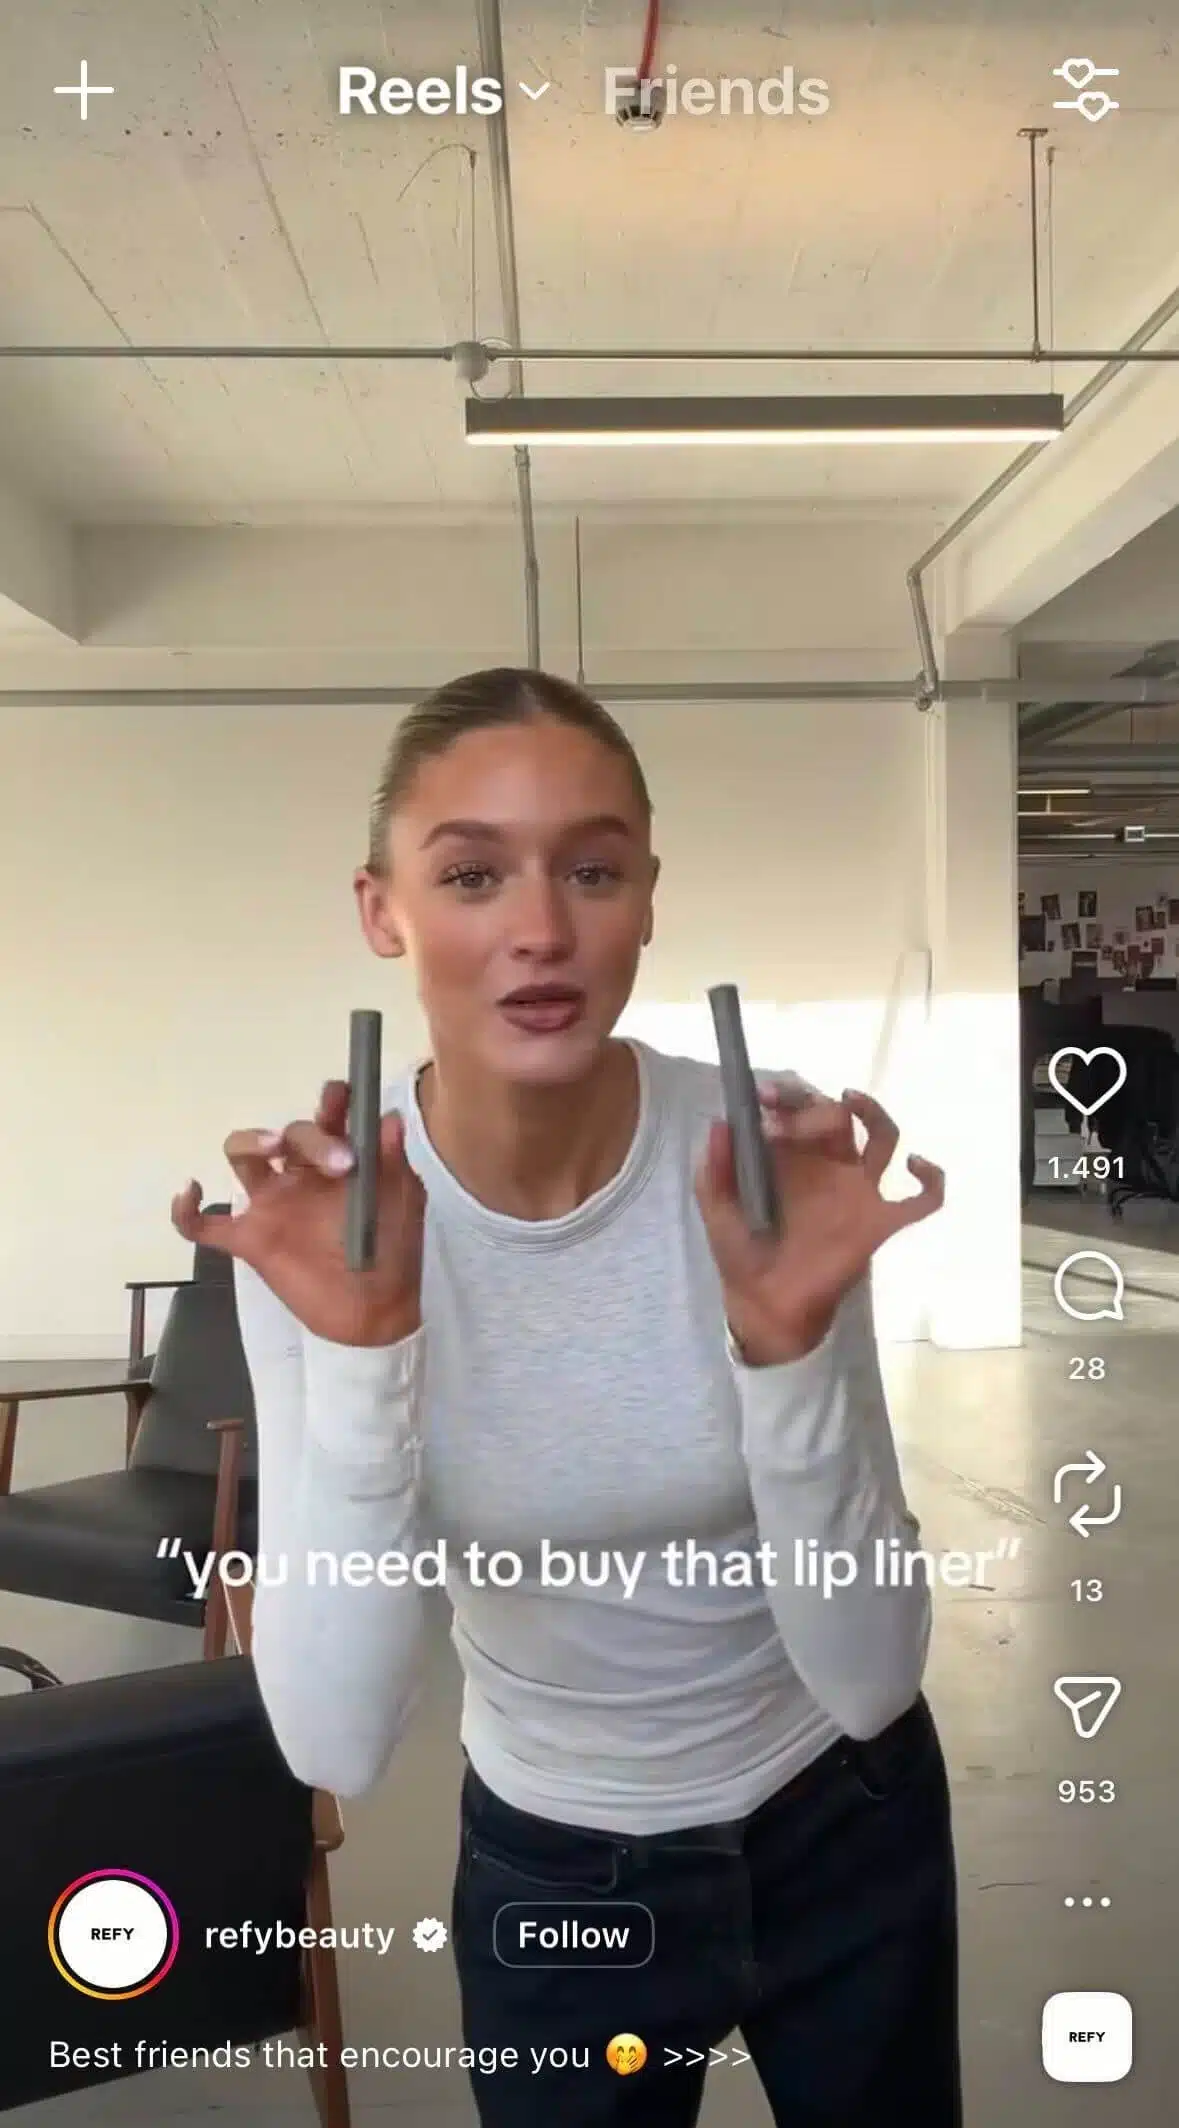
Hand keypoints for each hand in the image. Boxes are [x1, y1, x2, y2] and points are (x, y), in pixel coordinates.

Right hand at [172, 1080, 425, 1346]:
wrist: (375, 1313)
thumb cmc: (394, 1251)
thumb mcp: (402, 1199)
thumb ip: (391, 1160)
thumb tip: (387, 1118)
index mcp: (338, 1159)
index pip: (326, 1119)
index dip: (330, 1102)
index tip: (340, 1098)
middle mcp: (300, 1174)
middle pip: (288, 1133)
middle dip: (312, 1137)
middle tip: (342, 1163)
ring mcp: (272, 1205)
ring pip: (241, 1155)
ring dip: (251, 1142)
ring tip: (272, 1147)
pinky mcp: (250, 1240)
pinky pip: (202, 1225)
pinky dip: (185, 1210)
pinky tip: (192, 1192)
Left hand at [694, 1084, 943, 1363]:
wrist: (766, 1306)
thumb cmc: (742, 1254)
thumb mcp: (717, 1210)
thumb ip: (714, 1170)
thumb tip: (720, 1123)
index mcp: (793, 1157)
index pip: (800, 1108)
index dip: (787, 1095)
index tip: (765, 1098)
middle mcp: (829, 1166)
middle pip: (838, 1115)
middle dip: (812, 1108)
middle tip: (781, 1123)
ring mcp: (858, 1192)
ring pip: (883, 1137)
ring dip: (873, 1113)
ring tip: (849, 1101)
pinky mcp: (880, 1223)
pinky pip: (923, 1200)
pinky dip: (932, 1180)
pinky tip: (916, 1166)